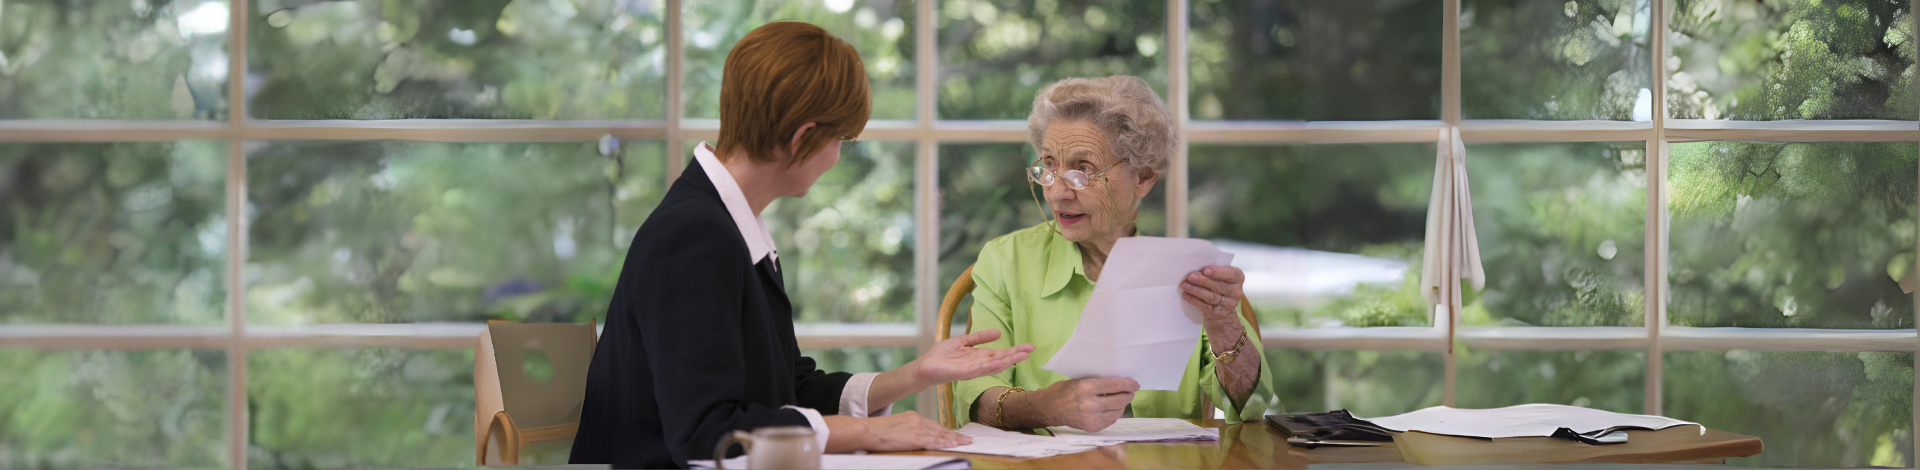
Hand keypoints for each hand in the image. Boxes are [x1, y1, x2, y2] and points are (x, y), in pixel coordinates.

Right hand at [824, 411, 971, 452]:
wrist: (867, 430)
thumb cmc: (876, 431)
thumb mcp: (894, 427)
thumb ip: (906, 430)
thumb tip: (911, 437)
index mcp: (912, 417)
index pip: (933, 425)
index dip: (946, 431)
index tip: (955, 435)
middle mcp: (917, 420)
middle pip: (940, 429)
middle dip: (954, 435)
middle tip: (967, 439)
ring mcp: (917, 429)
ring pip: (940, 434)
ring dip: (954, 439)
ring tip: (966, 442)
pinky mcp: (915, 438)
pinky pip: (934, 441)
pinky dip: (945, 442)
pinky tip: (954, 444)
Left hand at [909, 329, 1035, 384]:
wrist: (925, 366)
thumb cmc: (942, 355)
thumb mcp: (963, 341)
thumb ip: (980, 337)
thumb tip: (998, 332)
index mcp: (980, 357)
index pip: (1001, 354)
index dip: (1015, 350)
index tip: (1029, 347)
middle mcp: (979, 365)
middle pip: (1001, 360)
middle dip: (1016, 355)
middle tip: (1031, 350)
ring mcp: (972, 370)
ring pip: (994, 365)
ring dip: (1008, 361)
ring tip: (1022, 355)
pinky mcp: (963, 373)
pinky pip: (979, 369)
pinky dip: (991, 366)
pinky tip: (1001, 362)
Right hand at [1029, 377, 1138, 431]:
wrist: (1048, 409)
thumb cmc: (1062, 391)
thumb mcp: (1079, 380)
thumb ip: (1097, 383)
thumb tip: (1118, 383)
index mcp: (1086, 388)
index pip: (1114, 385)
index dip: (1128, 384)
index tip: (1135, 384)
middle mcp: (1090, 404)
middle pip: (1119, 399)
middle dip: (1128, 394)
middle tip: (1131, 391)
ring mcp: (1091, 418)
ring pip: (1117, 411)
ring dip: (1122, 405)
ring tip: (1122, 399)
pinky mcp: (1091, 427)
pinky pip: (1111, 420)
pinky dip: (1114, 413)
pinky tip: (1112, 408)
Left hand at [1181, 266, 1246, 326]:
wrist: (1222, 310)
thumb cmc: (1219, 286)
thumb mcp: (1220, 277)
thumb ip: (1212, 272)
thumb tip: (1197, 269)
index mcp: (1237, 278)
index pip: (1231, 274)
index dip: (1218, 272)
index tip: (1205, 270)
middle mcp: (1236, 292)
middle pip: (1218, 286)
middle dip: (1203, 281)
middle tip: (1191, 277)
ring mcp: (1228, 304)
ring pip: (1211, 296)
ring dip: (1196, 290)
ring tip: (1185, 285)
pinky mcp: (1219, 313)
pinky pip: (1205, 306)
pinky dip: (1194, 300)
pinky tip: (1186, 295)